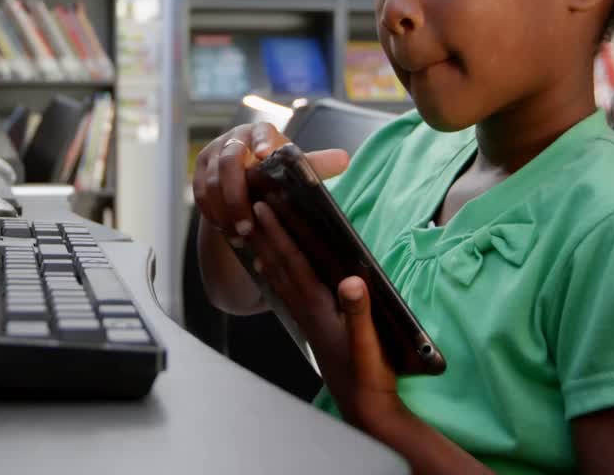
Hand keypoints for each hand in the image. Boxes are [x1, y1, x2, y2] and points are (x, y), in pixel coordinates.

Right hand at [191, 122, 347, 242]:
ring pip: (210, 182)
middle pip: (228, 163)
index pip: (260, 132)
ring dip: (224, 211)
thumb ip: (316, 164)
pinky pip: (200, 194)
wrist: (247, 179)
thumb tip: (344, 159)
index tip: (265, 154)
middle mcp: (233, 139)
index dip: (262, 142)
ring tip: (240, 235)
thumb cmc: (277, 171)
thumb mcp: (296, 168)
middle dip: (236, 197)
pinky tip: (227, 231)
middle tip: (247, 226)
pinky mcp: (199, 173)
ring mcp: (212, 154)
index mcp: (260, 132)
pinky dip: (212, 213)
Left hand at [249, 201, 405, 430]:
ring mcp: (306, 317)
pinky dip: (273, 271)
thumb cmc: (368, 375)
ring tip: (247, 229)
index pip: (292, 262)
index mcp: (317, 306)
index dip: (277, 233)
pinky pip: (284, 288)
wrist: (364, 407)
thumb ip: (359, 311)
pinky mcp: (311, 324)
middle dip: (260, 233)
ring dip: (262, 249)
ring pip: (277, 275)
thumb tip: (352, 281)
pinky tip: (267, 267)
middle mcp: (305, 308)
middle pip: (276, 263)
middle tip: (244, 206)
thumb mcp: (369, 342)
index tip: (262, 208)